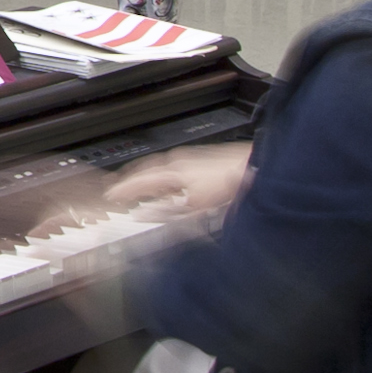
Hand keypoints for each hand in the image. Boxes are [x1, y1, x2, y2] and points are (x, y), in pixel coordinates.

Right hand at [103, 142, 254, 225]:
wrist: (260, 168)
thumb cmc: (233, 188)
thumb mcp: (198, 210)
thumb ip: (168, 213)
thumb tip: (144, 214)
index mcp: (176, 173)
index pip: (142, 181)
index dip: (124, 189)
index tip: (110, 195)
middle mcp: (182, 162)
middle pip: (148, 168)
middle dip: (130, 177)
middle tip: (116, 187)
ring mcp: (193, 158)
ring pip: (161, 164)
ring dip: (146, 173)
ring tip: (137, 182)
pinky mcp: (204, 157)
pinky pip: (174, 163)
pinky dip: (163, 171)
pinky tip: (170, 180)